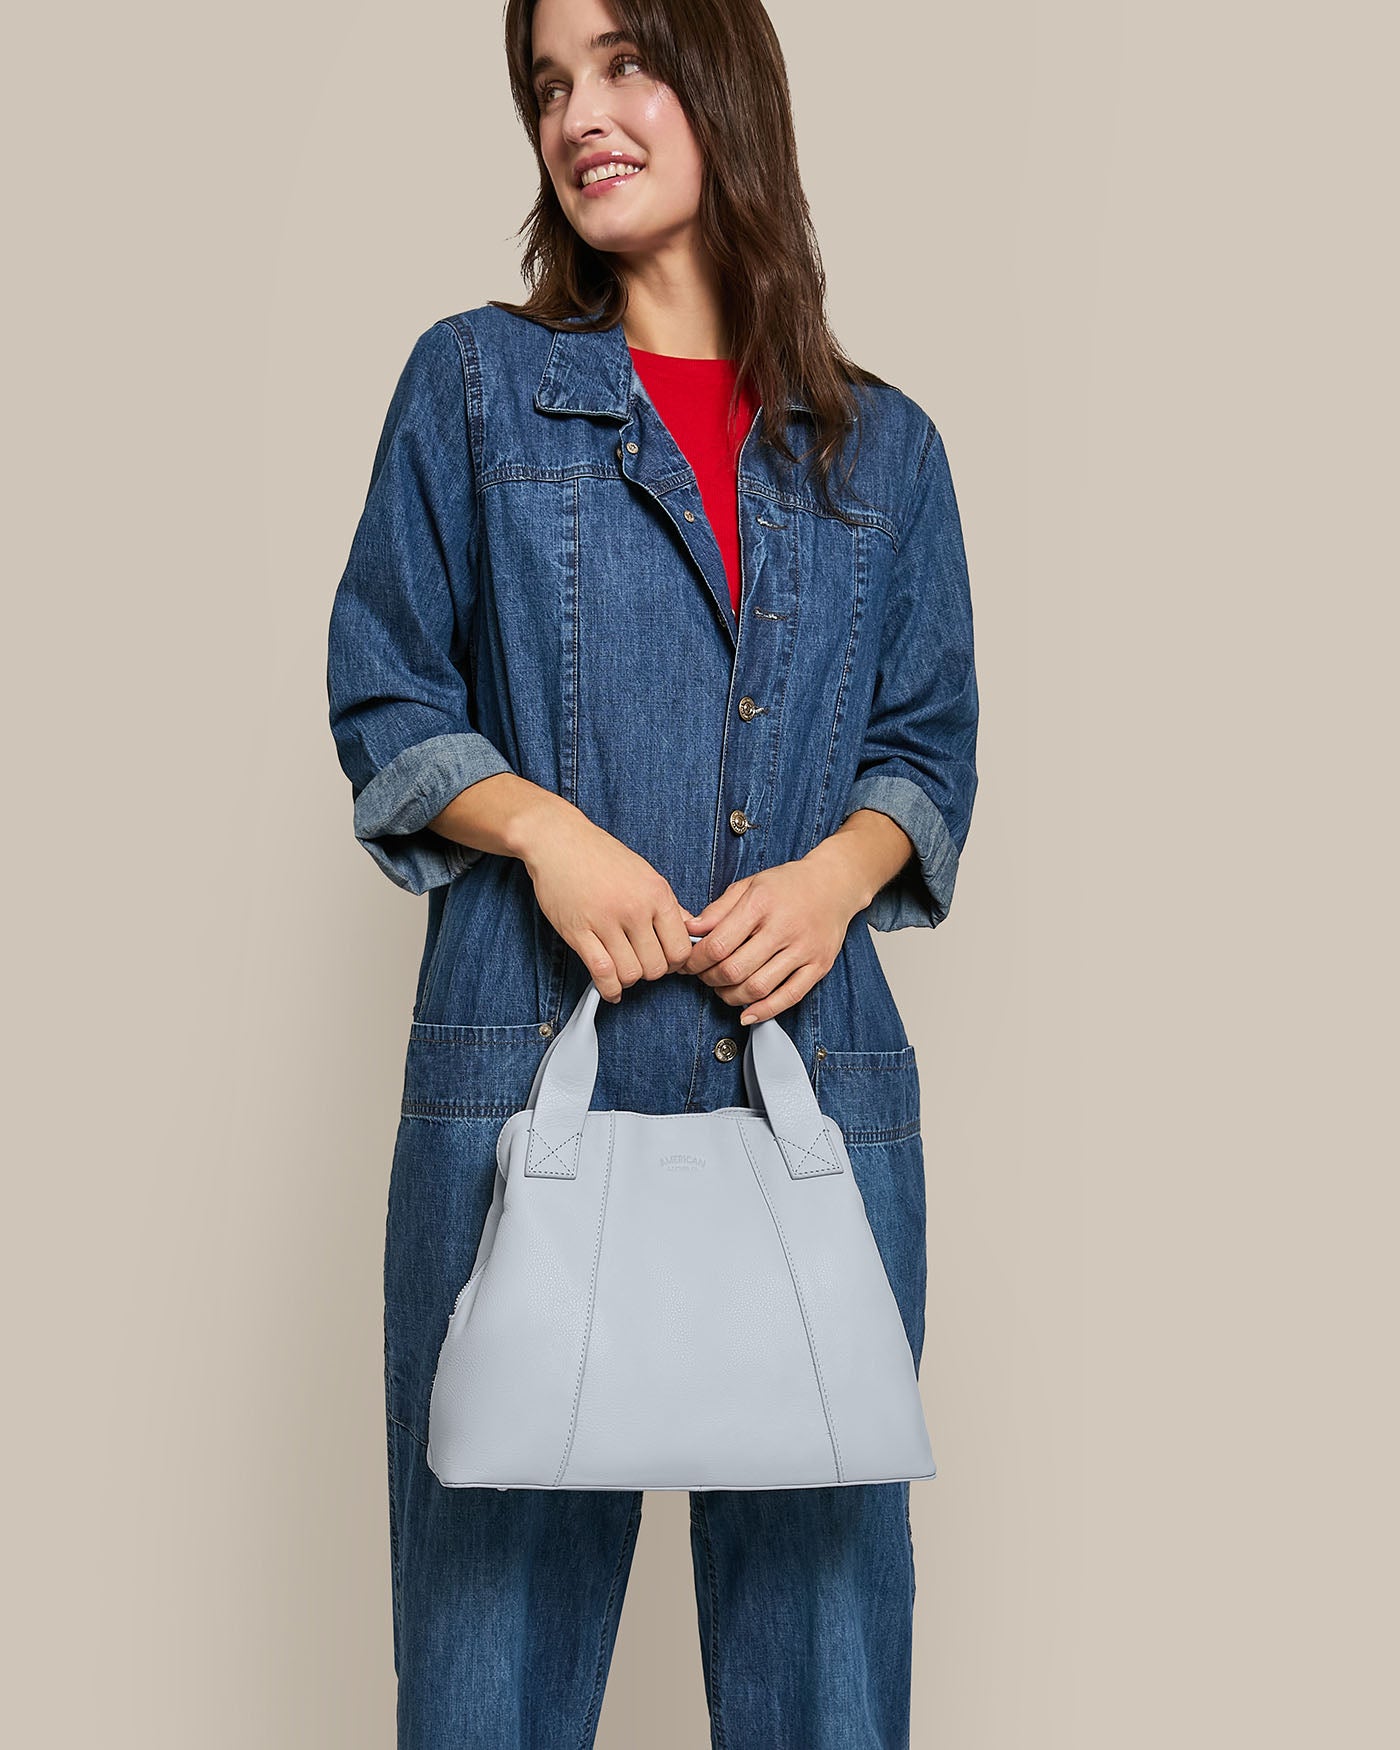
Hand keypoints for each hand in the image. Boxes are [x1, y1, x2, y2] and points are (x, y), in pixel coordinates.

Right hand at [520, 804, 693, 1002]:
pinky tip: (611, 989)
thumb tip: (691, 928)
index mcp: (656, 893)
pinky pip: (602, 972)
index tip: (666, 960)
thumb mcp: (644, 873)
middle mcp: (634, 909)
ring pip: (631, 974)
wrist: (558, 841)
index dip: (676, 962)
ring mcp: (605, 921)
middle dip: (651, 972)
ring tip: (623, 969)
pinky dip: (609, 989)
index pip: (681, 948)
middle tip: (641, 962)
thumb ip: (668, 904)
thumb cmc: (600, 855)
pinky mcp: (578, 932)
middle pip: (657, 966)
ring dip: (629, 979)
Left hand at [678, 848, 869, 1022]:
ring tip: (723, 989)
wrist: (834, 884)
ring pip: (758, 988)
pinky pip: (789, 997)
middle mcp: (784, 927)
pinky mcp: (818, 966)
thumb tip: (690, 931)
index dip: (695, 961)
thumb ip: (718, 910)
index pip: (718, 944)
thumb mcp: (749, 886)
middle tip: (703, 977)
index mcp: (761, 903)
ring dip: (731, 997)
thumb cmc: (788, 885)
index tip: (688, 964)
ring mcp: (804, 949)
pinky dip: (764, 1011)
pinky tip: (747, 1014)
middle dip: (710, 980)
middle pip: (735, 970)